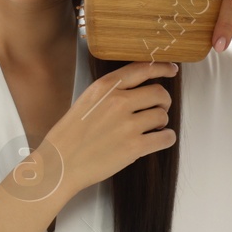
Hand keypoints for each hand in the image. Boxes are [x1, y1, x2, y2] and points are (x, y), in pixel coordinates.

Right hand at [34, 60, 178, 195]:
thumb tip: (137, 90)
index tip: (171, 69)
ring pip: (162, 116)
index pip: (142, 69)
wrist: (60, 164)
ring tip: (151, 129)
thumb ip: (110, 92)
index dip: (162, 67)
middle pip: (159, 93)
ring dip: (161, 123)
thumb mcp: (85, 101)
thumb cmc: (69, 135)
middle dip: (163, 101)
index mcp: (104, 87)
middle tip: (158, 109)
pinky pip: (166, 137)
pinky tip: (158, 140)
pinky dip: (166, 138)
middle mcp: (118, 102)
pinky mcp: (134, 147)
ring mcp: (127, 125)